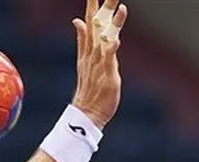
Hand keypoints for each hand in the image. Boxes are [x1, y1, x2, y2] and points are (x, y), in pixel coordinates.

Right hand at [70, 0, 127, 129]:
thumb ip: (82, 39)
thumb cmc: (90, 88)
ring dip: (113, 23)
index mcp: (88, 48)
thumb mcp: (85, 60)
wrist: (86, 113)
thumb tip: (77, 21)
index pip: (90, 21)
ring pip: (105, 39)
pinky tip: (115, 39)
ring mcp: (99, 64)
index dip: (92, 4)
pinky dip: (111, 49)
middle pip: (97, 25)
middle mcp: (93, 53)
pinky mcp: (106, 75)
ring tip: (121, 7)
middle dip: (102, 7)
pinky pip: (108, 60)